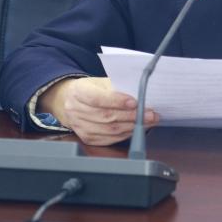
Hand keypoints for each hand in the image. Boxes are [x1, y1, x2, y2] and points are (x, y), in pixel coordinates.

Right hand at [39, 76, 157, 145]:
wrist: (71, 101)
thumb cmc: (91, 89)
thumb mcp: (100, 82)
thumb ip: (116, 87)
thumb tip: (139, 95)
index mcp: (78, 92)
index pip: (97, 99)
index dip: (117, 101)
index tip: (135, 102)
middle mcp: (75, 110)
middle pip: (106, 116)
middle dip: (132, 116)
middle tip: (150, 114)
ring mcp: (79, 126)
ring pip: (109, 130)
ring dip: (132, 126)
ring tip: (147, 121)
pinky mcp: (86, 138)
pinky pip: (108, 139)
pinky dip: (125, 135)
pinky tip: (135, 129)